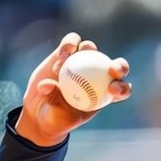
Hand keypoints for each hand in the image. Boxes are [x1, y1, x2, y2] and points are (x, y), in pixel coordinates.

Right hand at [14, 33, 131, 147]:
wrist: (37, 110)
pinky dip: (68, 44)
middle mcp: (97, 76)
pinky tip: (63, 52)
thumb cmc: (53, 118)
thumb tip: (49, 84)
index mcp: (103, 95)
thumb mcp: (56, 117)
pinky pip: (71, 42)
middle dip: (120, 66)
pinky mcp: (67, 53)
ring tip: (71, 58)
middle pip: (116, 67)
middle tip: (111, 70)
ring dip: (87, 49)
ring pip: (92, 49)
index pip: (121, 90)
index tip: (113, 90)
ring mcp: (82, 62)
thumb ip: (56, 103)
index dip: (123, 88)